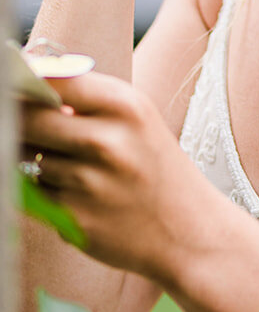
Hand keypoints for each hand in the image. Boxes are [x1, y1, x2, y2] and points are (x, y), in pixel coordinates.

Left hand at [20, 70, 214, 284]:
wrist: (188, 232)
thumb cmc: (156, 168)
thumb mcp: (137, 120)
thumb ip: (86, 101)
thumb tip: (25, 85)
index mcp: (126, 106)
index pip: (53, 79)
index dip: (26, 82)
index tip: (15, 85)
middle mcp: (107, 142)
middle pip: (28, 119)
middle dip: (20, 122)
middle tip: (32, 128)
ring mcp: (88, 183)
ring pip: (28, 158)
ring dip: (35, 160)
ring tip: (73, 168)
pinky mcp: (73, 220)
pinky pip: (32, 195)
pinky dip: (44, 192)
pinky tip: (76, 195)